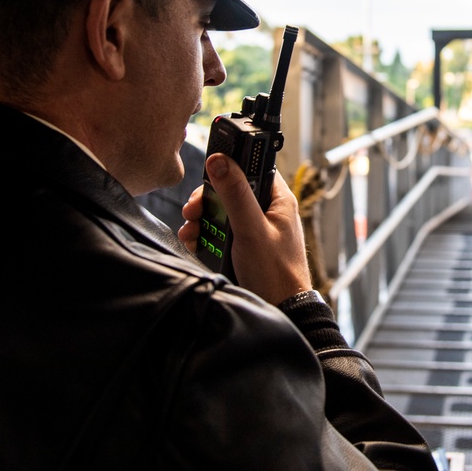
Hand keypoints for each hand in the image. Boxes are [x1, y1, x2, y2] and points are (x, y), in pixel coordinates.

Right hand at [179, 153, 311, 304]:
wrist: (280, 310)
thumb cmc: (277, 273)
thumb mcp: (252, 229)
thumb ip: (236, 195)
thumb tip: (220, 162)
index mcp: (278, 200)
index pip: (252, 169)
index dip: (229, 168)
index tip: (208, 175)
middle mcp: (266, 211)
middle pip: (230, 191)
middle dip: (207, 200)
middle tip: (194, 210)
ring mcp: (254, 229)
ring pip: (221, 212)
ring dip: (202, 219)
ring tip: (192, 230)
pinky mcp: (242, 246)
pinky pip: (218, 232)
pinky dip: (204, 235)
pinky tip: (195, 242)